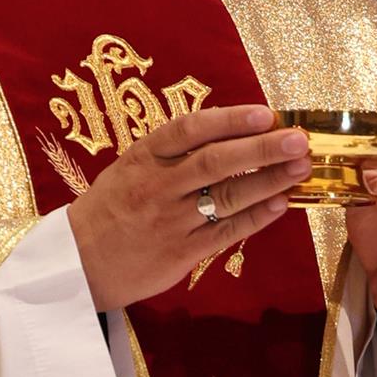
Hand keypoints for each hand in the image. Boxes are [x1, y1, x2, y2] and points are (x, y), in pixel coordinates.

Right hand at [68, 105, 309, 310]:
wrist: (77, 263)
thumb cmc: (111, 209)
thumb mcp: (130, 168)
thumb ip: (172, 153)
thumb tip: (229, 132)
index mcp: (143, 157)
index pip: (190, 130)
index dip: (230, 120)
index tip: (265, 113)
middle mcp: (157, 186)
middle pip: (216, 162)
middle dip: (262, 149)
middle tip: (297, 140)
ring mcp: (170, 221)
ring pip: (227, 197)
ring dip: (268, 182)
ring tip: (300, 169)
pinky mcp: (180, 253)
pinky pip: (225, 232)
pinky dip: (255, 218)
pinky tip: (281, 204)